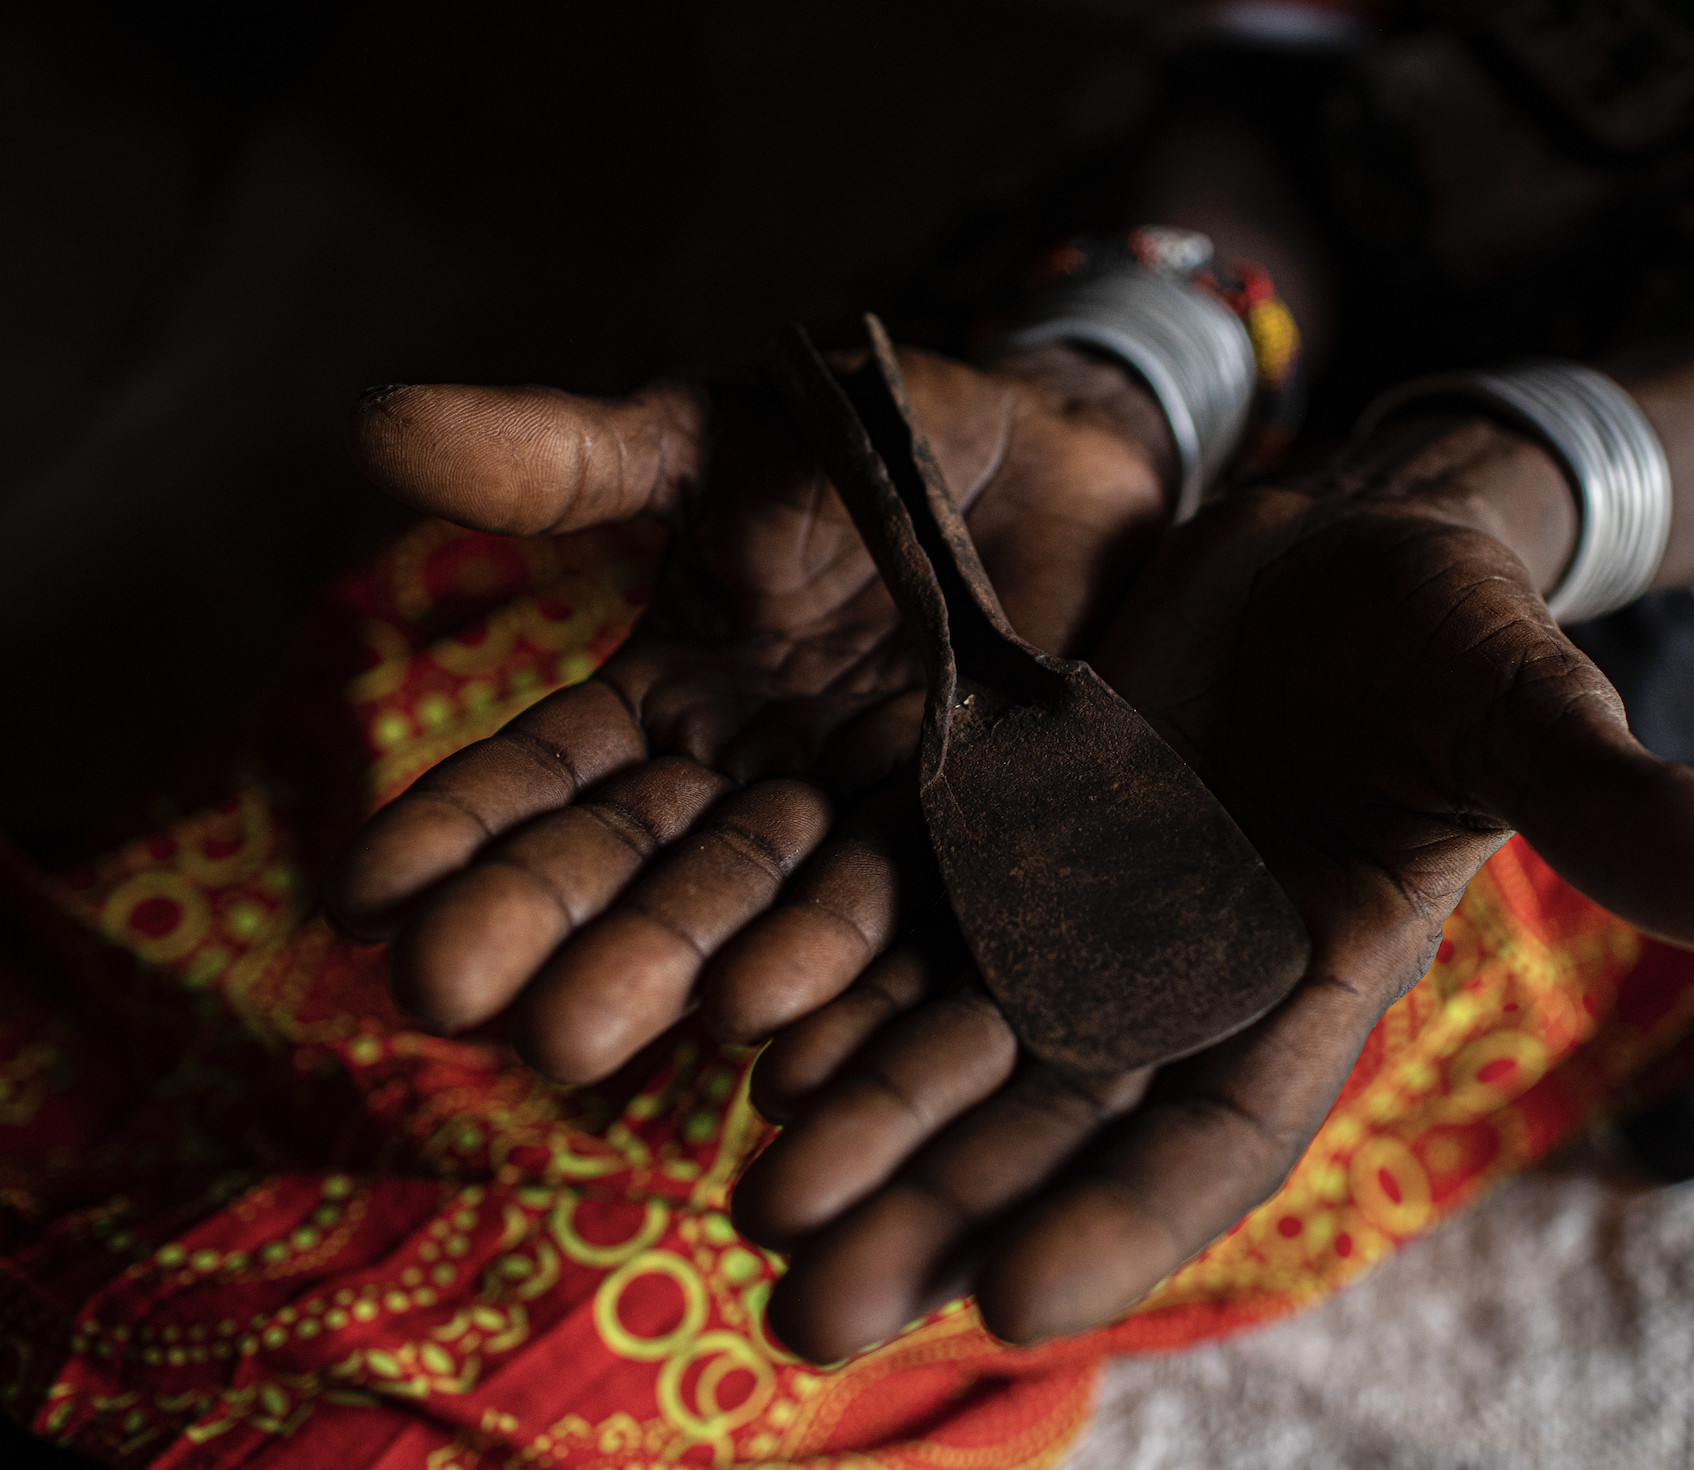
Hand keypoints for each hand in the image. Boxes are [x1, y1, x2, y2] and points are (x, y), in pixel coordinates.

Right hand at [327, 344, 1173, 1081]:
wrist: (1069, 462)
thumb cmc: (878, 436)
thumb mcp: (717, 440)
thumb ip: (571, 459)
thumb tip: (370, 423)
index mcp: (670, 701)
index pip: (545, 778)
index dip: (456, 832)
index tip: (359, 896)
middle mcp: (752, 789)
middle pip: (639, 867)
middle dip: (547, 930)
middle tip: (452, 1000)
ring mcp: (864, 831)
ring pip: (762, 913)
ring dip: (676, 973)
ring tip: (589, 1036)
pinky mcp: (980, 851)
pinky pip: (915, 928)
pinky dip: (851, 991)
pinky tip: (788, 1052)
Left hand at [730, 416, 1693, 1359]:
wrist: (1344, 546)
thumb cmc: (1453, 641)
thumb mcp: (1533, 715)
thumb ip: (1639, 819)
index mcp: (1301, 991)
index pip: (1207, 1140)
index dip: (1116, 1218)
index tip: (1007, 1296)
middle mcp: (1178, 979)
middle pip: (1047, 1124)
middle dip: (937, 1212)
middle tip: (806, 1303)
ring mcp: (1084, 912)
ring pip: (957, 1043)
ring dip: (860, 1126)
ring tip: (750, 1200)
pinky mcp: (1013, 834)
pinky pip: (913, 925)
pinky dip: (839, 989)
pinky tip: (746, 1044)